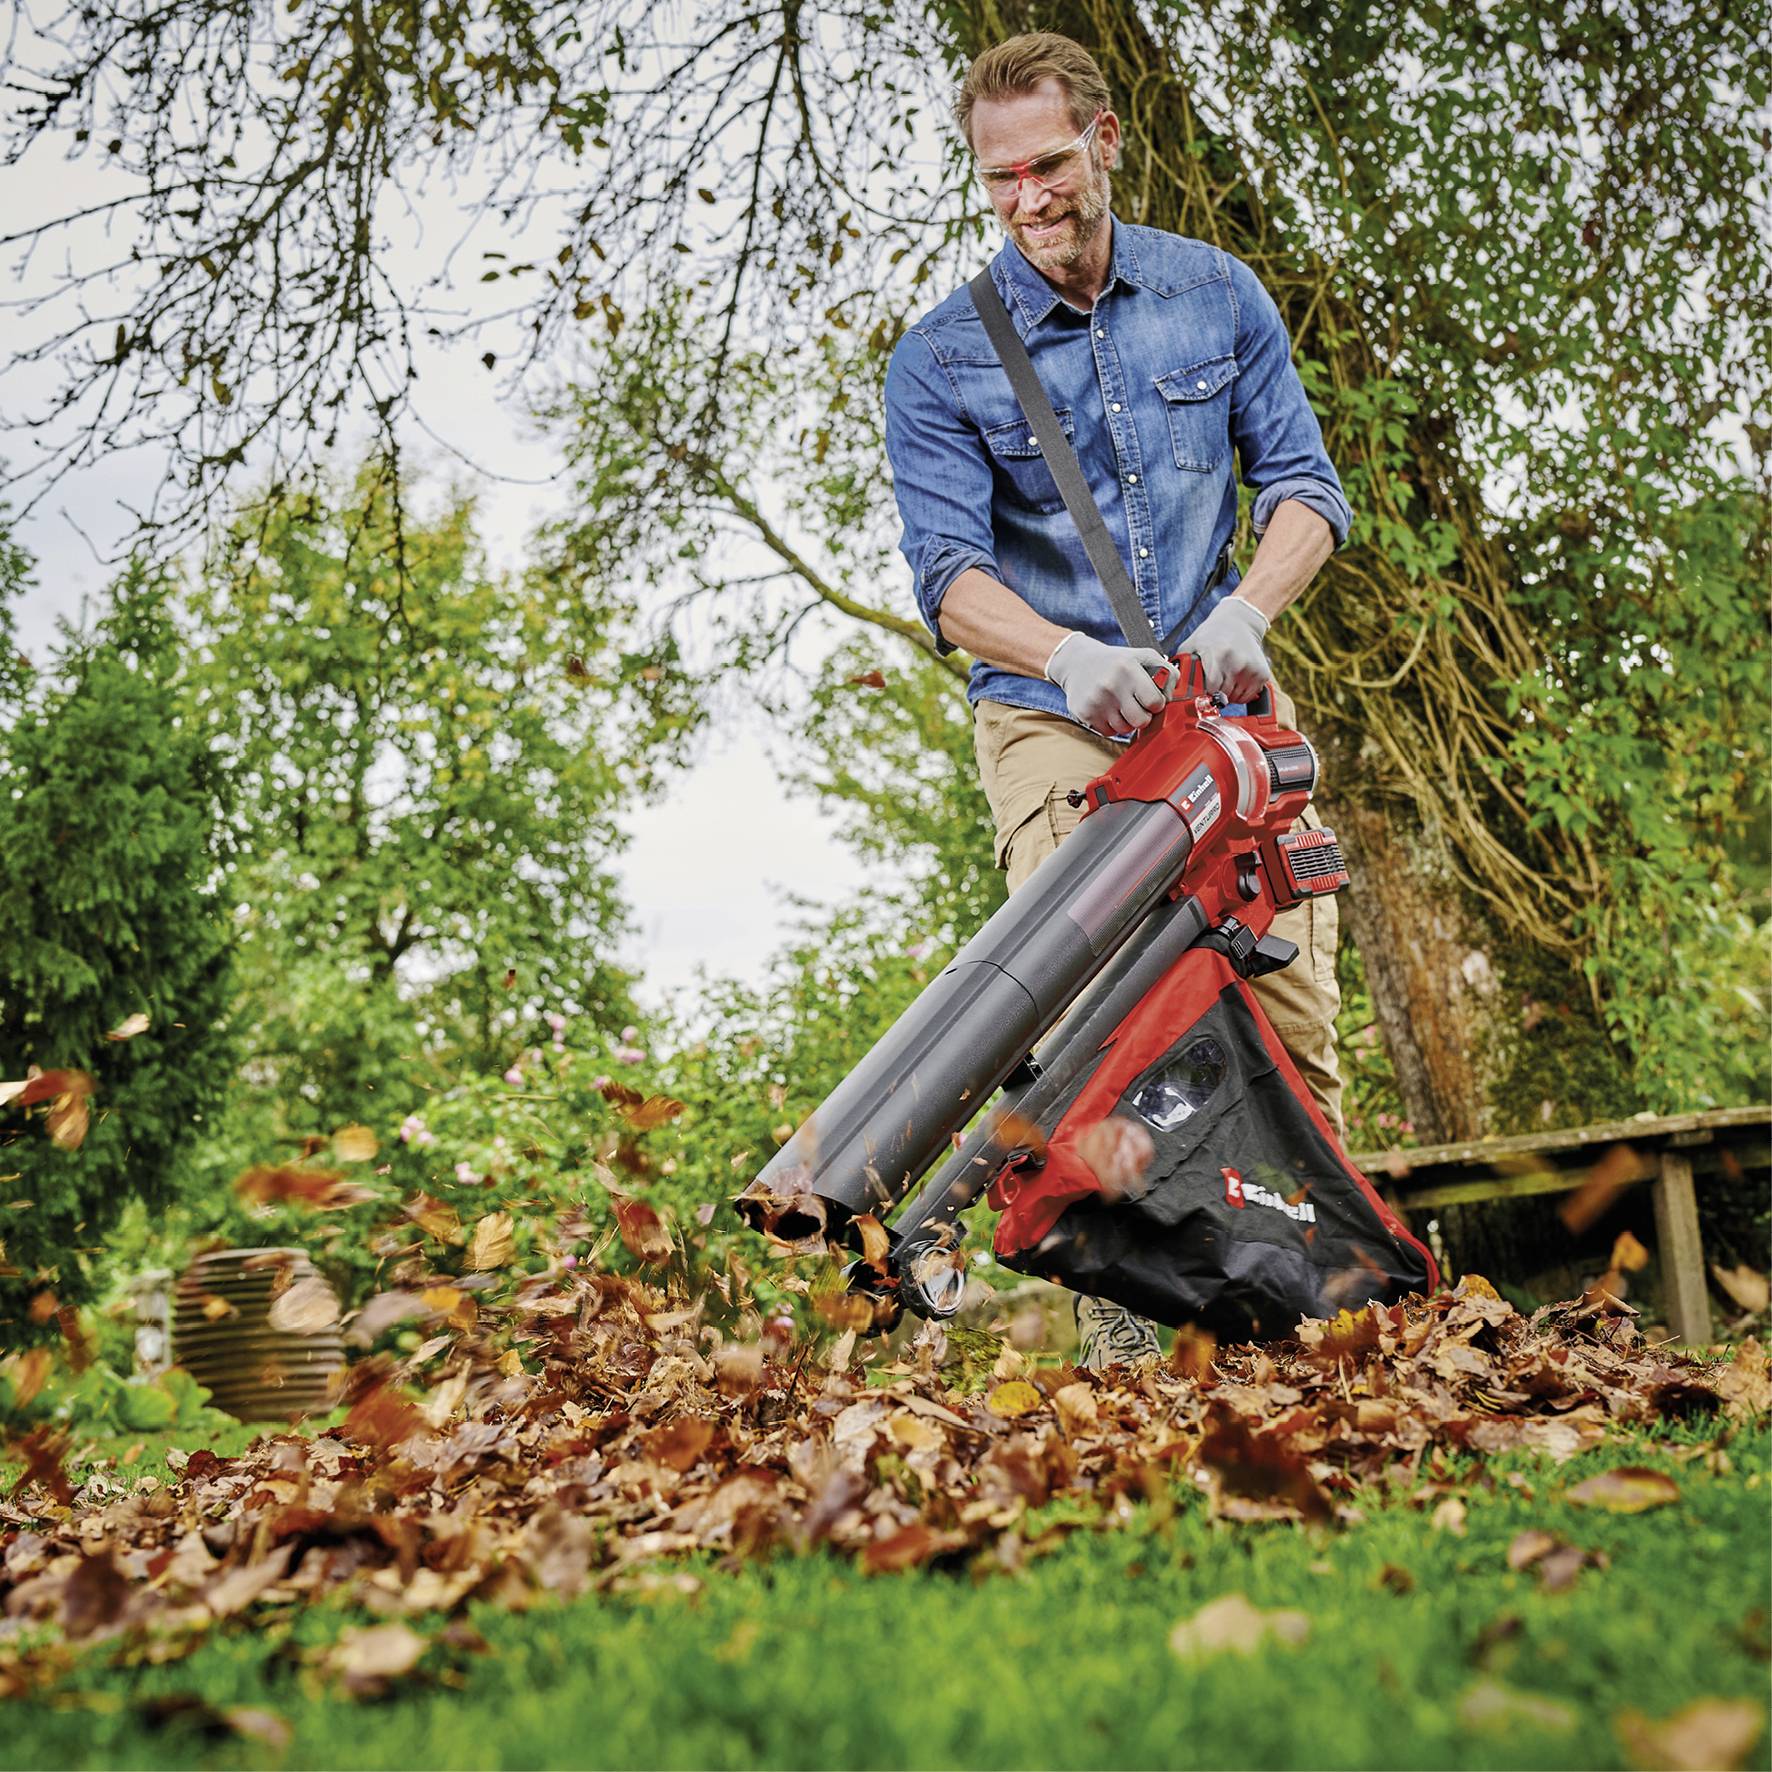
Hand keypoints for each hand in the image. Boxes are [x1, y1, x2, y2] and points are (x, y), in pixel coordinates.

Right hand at [1044, 632, 1172, 735]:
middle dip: (1143, 715)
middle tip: (1136, 705)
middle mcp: (1111, 685)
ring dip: (1127, 721)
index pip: (1155, 702)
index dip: (1156, 703)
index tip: (1150, 698)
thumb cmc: (1115, 661)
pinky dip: (1111, 724)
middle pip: (1141, 721)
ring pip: (1125, 729)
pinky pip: (1109, 732)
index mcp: (1128, 669)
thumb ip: (1166, 671)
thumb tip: (1173, 695)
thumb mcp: (1142, 656)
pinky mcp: (1085, 713)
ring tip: (1120, 705)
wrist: (1077, 662)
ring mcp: (1096, 701)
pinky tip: (1108, 709)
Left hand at [1185, 597, 1270, 701]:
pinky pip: (1248, 697)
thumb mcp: (1191, 645)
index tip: (1201, 689)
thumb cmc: (1211, 636)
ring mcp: (1252, 669)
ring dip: (1228, 694)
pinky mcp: (1262, 674)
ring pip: (1236, 699)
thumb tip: (1173, 688)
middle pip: (1223, 695)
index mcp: (1217, 655)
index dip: (1204, 692)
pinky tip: (1236, 678)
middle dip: (1216, 692)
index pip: (1210, 689)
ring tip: (1225, 676)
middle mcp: (1237, 662)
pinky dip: (1241, 692)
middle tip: (1214, 679)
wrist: (1238, 622)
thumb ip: (1182, 666)